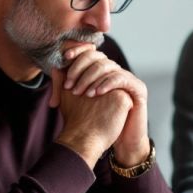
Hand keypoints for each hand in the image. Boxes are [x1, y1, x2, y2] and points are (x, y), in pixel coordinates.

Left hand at [51, 43, 150, 165]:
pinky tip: (97, 93)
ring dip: (91, 78)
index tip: (65, 57)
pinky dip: (107, 83)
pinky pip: (121, 78)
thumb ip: (66, 85)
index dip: (78, 51)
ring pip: (108, 66)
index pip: (90, 52)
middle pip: (97, 56)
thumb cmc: (98, 123)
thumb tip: (54, 69)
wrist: (119, 141)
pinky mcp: (138, 88)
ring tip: (82, 93)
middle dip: (80, 68)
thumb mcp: (78, 101)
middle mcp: (115, 71)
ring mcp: (127, 78)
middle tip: (70, 85)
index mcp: (103, 72)